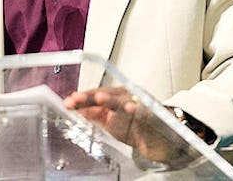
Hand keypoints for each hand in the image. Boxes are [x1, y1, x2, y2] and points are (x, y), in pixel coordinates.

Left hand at [64, 87, 192, 166]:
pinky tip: (131, 108)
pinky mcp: (152, 115)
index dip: (82, 98)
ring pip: (123, 101)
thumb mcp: (112, 120)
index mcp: (116, 97)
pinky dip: (138, 110)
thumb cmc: (137, 126)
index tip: (68, 102)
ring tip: (100, 98)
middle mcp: (127, 96)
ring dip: (111, 99)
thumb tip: (76, 107)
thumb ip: (95, 113)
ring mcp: (140, 104)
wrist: (164, 137)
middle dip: (90, 98)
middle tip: (76, 99)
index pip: (96, 95)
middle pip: (106, 95)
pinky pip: (144, 112)